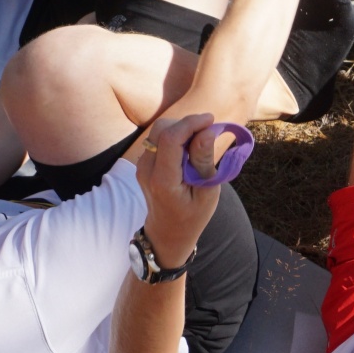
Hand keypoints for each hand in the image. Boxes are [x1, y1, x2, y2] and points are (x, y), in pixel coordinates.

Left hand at [133, 112, 222, 266]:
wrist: (168, 233)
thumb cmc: (193, 216)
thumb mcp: (207, 193)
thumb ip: (204, 161)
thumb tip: (207, 131)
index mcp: (163, 180)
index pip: (170, 139)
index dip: (191, 123)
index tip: (211, 119)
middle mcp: (147, 170)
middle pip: (162, 128)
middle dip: (187, 124)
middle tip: (208, 133)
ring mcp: (142, 165)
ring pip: (159, 130)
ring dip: (181, 129)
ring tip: (200, 144)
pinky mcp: (143, 162)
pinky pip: (158, 139)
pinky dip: (176, 137)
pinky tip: (189, 151)